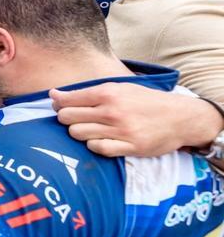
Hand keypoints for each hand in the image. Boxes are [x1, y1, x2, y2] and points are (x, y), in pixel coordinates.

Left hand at [51, 84, 223, 156]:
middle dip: (66, 119)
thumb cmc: (146, 101)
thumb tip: (53, 95)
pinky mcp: (130, 147)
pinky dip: (94, 145)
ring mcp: (121, 130)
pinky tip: (101, 139)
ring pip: (78, 134)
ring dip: (79, 132)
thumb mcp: (121, 88)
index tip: (60, 106)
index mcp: (109, 92)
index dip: (58, 104)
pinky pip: (96, 148)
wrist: (181, 117)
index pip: (67, 100)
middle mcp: (113, 111)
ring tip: (90, 129)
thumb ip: (88, 92)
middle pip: (67, 118)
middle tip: (76, 119)